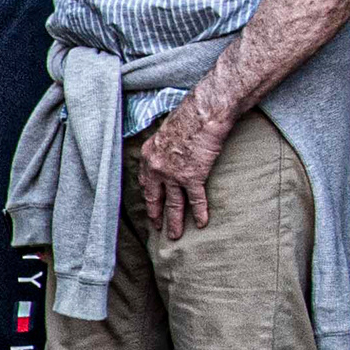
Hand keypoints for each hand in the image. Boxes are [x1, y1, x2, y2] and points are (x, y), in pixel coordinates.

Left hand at [132, 95, 230, 242]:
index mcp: (149, 156)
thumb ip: (164, 147)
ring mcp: (173, 174)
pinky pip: (195, 199)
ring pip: (173, 204)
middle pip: (155, 197)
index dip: (148, 196)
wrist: (203, 114)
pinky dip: (199, 212)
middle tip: (157, 228)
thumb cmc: (188, 117)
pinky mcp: (192, 176)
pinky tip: (201, 223)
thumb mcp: (166, 132)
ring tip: (175, 235)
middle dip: (156, 215)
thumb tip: (170, 152)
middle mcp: (157, 168)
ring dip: (175, 222)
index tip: (150, 207)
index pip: (145, 182)